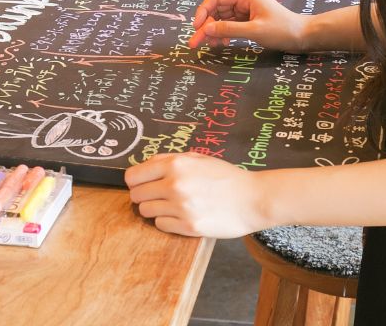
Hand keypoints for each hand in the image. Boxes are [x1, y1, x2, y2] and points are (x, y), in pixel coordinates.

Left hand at [125, 152, 271, 237]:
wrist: (253, 199)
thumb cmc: (227, 177)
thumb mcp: (199, 158)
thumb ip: (170, 159)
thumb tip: (146, 165)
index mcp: (176, 165)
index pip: (133, 176)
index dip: (136, 181)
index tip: (143, 184)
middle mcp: (175, 185)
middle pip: (136, 195)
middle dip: (144, 195)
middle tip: (158, 196)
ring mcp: (181, 208)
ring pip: (146, 212)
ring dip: (155, 209)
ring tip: (172, 205)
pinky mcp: (188, 226)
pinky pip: (161, 225)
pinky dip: (167, 221)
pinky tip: (181, 215)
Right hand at [188, 0, 308, 52]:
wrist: (303, 36)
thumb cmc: (282, 30)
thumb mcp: (255, 31)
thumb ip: (230, 29)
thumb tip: (207, 29)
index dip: (203, 11)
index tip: (197, 27)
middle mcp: (244, 1)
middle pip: (217, 9)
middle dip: (206, 25)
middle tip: (196, 42)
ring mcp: (246, 11)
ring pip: (222, 18)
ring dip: (214, 30)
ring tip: (211, 45)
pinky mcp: (249, 21)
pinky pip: (230, 25)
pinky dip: (224, 33)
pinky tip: (223, 43)